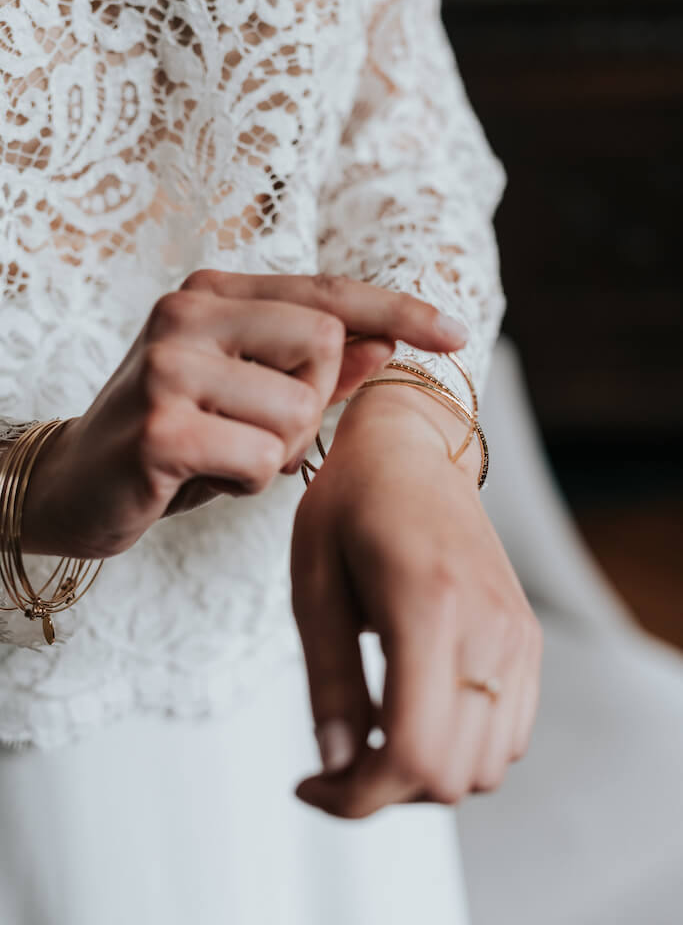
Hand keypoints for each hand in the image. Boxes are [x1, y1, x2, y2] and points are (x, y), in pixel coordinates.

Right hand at [20, 272, 467, 558]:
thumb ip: (314, 367)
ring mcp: (170, 365)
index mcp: (212, 293)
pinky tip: (201, 478)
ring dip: (278, 451)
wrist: (70, 483)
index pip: (327, 290)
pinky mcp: (161, 427)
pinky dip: (246, 482)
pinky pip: (261, 461)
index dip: (397, 308)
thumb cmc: (171, 435)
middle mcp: (187, 312)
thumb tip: (386, 345)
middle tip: (260, 431)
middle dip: (314, 403)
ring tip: (225, 456)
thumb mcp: (245, 393)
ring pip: (298, 410)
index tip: (457, 333)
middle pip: (324, 344)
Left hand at [291, 384, 542, 817]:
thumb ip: (329, 681)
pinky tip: (415, 711)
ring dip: (425, 774)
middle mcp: (490, 628)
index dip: (356, 797)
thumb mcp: (314, 585)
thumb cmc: (350, 503)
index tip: (309, 785)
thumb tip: (335, 766)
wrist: (412, 449)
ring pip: (487, 768)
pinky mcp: (526, 637)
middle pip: (453, 776)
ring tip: (373, 733)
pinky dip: (461, 749)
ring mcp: (517, 635)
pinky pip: (509, 734)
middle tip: (335, 756)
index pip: (413, 753)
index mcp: (428, 606)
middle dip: (384, 789)